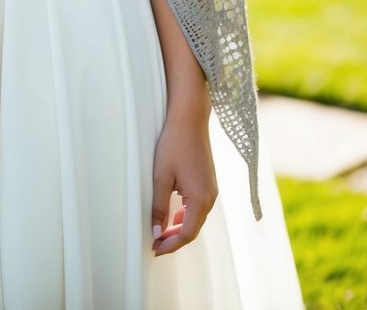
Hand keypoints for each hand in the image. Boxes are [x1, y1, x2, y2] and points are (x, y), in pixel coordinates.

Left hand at [150, 106, 217, 256]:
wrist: (190, 118)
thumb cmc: (174, 144)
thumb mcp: (161, 176)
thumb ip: (159, 206)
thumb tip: (157, 231)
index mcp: (200, 199)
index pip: (187, 234)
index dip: (170, 245)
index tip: (155, 249)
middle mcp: (210, 198)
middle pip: (194, 229)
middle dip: (175, 239)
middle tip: (156, 244)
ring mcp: (212, 189)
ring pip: (197, 218)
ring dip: (180, 227)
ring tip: (161, 232)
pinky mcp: (209, 181)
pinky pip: (199, 206)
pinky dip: (186, 215)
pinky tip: (174, 214)